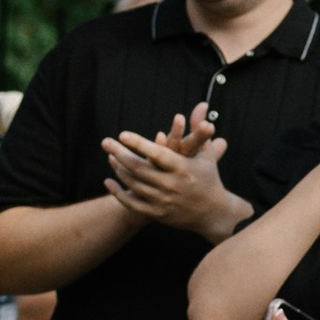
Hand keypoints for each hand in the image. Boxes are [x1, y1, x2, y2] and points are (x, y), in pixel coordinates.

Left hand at [103, 107, 239, 235]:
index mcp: (183, 168)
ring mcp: (163, 201)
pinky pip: (132, 204)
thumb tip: (202, 105)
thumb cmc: (209, 177)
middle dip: (119, 154)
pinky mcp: (158, 214)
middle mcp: (172, 185)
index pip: (158, 154)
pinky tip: (108, 182)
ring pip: (133, 184)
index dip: (139, 144)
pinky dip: (118, 193)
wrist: (213, 213)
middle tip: (106, 142)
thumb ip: (198, 129)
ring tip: (110, 157)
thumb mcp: (205, 152)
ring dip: (118, 170)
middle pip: (138, 169)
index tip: (123, 134)